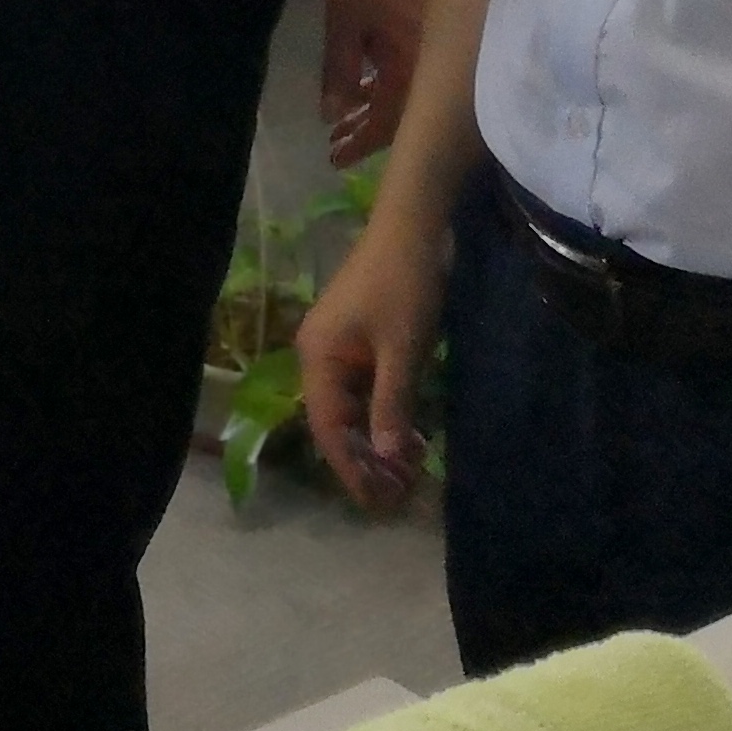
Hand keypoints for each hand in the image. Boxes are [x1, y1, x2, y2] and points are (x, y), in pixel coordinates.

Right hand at [295, 214, 447, 510]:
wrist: (414, 228)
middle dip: (366, 461)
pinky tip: (410, 439)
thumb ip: (392, 405)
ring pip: (354, 411)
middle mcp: (320, 358)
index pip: (328, 428)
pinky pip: (367, 393)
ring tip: (408, 475)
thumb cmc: (404, 285)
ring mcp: (340, 350)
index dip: (351, 468)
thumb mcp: (403, 349)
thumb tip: (385, 460)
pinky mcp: (360, 344)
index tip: (378, 502)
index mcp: (318, 358)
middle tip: (401, 495)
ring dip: (378, 443)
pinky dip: (386, 418)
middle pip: (338, 424)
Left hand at [316, 0, 432, 167]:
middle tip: (336, 140)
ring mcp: (446, 54)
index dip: (358, 144)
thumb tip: (332, 115)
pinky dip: (396, 86)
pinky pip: (423, 76)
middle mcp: (438, 71)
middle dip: (366, 131)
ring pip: (414, 98)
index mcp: (415, 72)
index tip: (333, 157)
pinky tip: (373, 86)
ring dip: (379, 110)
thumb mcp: (345, 17)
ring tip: (346, 117)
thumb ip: (338, 69)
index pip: (386, 126)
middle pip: (403, 119)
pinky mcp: (449, 37)